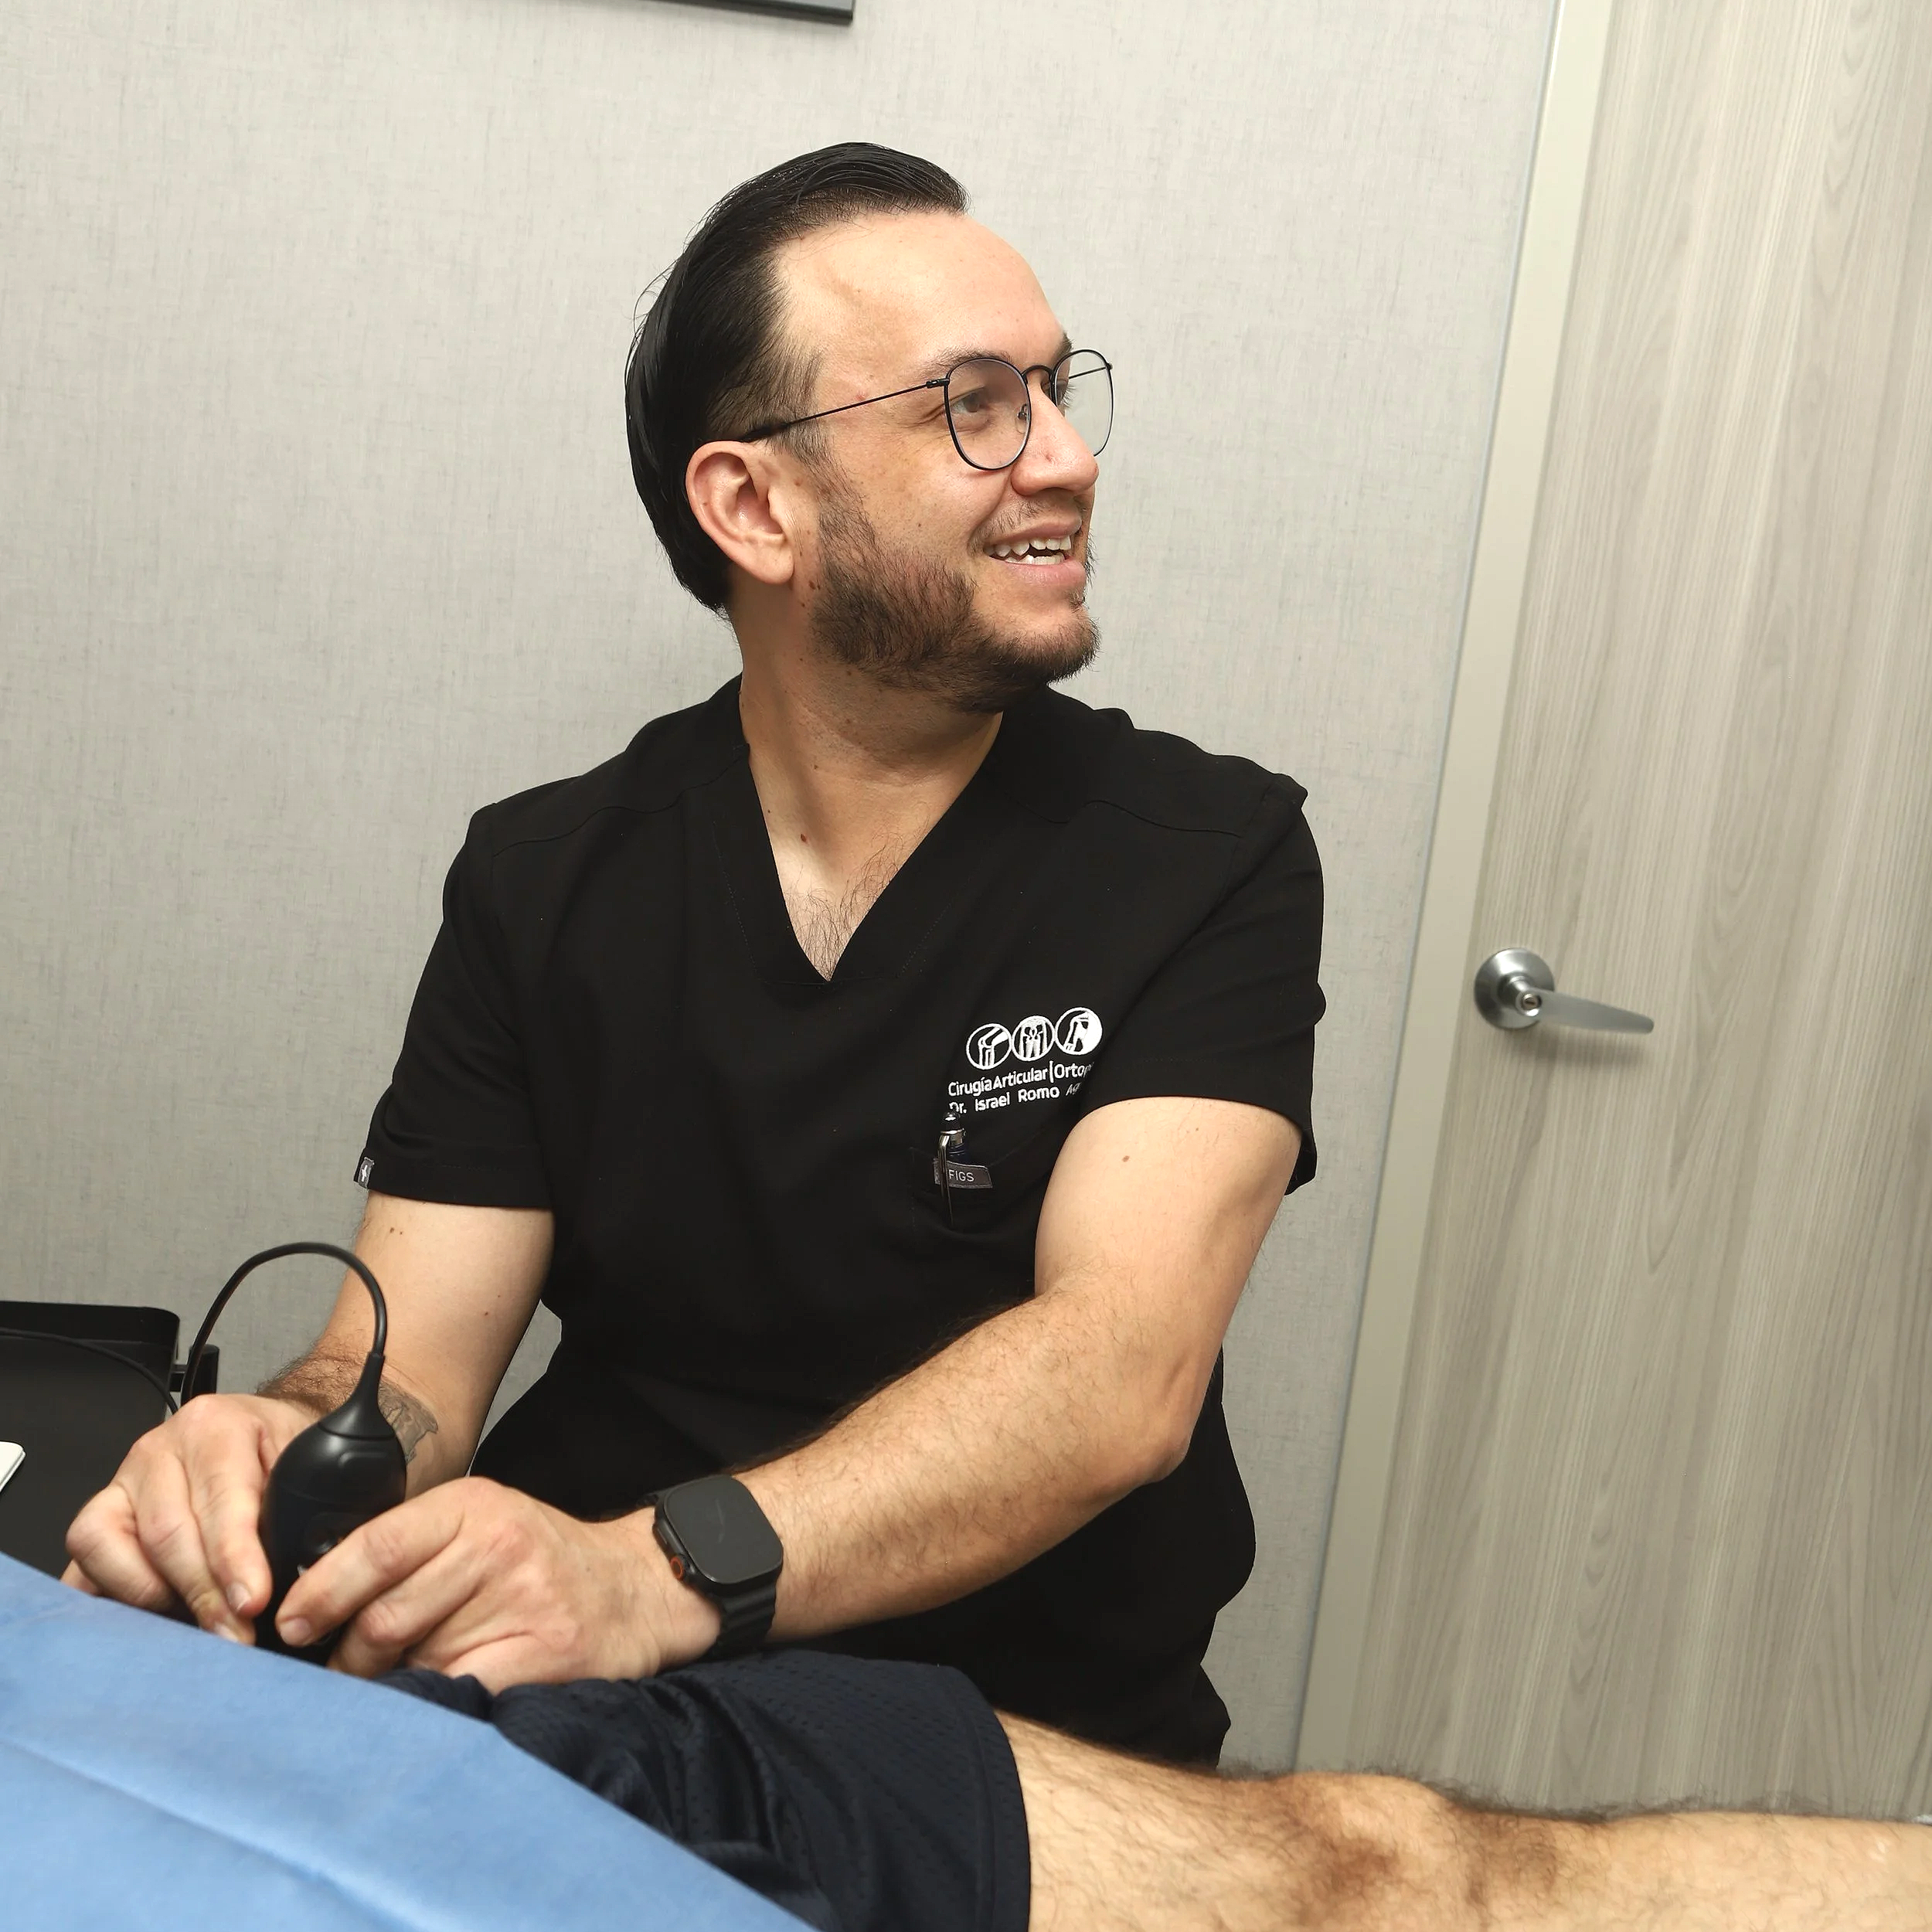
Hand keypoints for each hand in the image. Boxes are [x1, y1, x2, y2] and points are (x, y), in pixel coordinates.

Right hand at [61, 1393, 316, 1640]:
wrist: (257, 1436)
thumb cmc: (281, 1453)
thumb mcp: (305, 1464)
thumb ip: (301, 1508)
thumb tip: (303, 1576)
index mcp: (214, 1427)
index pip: (219, 1497)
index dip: (235, 1556)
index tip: (252, 1601)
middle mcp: (157, 1451)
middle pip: (166, 1532)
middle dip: (203, 1594)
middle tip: (236, 1637)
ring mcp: (118, 1487)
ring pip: (107, 1548)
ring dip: (152, 1598)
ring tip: (197, 1626)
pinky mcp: (95, 1523)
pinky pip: (80, 1570)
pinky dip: (110, 1602)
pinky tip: (153, 1623)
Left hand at [274, 1477, 722, 1687]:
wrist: (634, 1588)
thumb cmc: (539, 1560)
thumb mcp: (479, 1523)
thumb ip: (410, 1547)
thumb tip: (314, 1601)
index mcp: (473, 1505)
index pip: (375, 1547)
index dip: (320, 1592)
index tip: (290, 1624)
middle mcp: (497, 1546)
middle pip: (385, 1616)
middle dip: (349, 1656)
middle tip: (343, 1670)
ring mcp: (524, 1600)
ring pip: (416, 1660)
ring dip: (391, 1683)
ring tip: (399, 1680)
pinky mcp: (545, 1652)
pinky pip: (459, 1692)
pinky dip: (433, 1704)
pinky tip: (435, 1698)